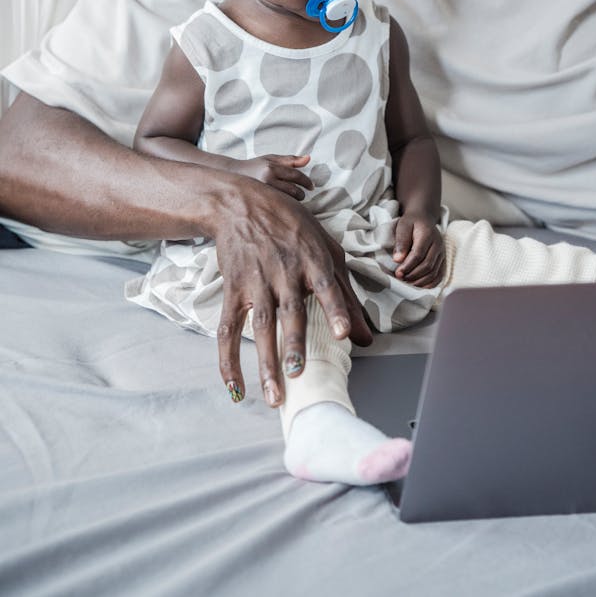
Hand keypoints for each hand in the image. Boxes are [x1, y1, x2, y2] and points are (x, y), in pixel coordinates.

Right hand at [212, 180, 371, 407]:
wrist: (241, 204)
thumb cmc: (290, 225)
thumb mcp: (324, 247)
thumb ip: (345, 293)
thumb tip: (365, 337)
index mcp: (311, 259)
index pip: (326, 285)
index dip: (335, 309)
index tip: (342, 333)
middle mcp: (284, 271)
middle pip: (289, 312)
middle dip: (293, 344)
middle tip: (298, 374)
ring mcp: (256, 281)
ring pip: (260, 326)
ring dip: (265, 361)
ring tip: (274, 392)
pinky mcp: (233, 289)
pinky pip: (228, 329)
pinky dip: (229, 359)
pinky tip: (235, 386)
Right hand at [236, 154, 312, 199]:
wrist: (233, 175)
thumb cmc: (255, 166)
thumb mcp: (272, 159)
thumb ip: (291, 160)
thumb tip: (309, 158)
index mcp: (271, 168)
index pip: (295, 175)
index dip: (306, 181)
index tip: (312, 186)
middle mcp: (266, 181)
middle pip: (293, 191)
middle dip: (301, 194)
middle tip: (301, 194)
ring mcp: (262, 193)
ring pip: (287, 201)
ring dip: (294, 202)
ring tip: (293, 200)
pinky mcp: (259, 202)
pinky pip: (278, 207)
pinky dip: (285, 206)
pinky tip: (284, 205)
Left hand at [392, 213, 445, 287]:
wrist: (424, 217)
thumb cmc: (411, 222)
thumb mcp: (403, 226)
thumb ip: (401, 242)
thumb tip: (398, 260)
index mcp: (427, 234)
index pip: (418, 254)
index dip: (408, 266)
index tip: (398, 273)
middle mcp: (438, 244)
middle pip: (427, 265)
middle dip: (413, 275)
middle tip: (401, 278)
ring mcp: (442, 253)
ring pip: (434, 272)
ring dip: (420, 281)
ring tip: (407, 283)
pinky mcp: (442, 259)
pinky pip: (439, 275)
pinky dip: (430, 283)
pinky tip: (420, 286)